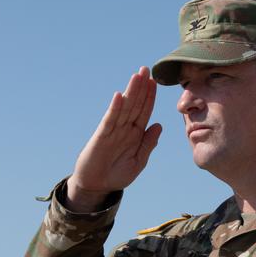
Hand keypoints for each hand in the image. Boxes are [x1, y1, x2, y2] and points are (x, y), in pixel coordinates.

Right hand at [68, 66, 161, 211]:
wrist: (97, 187)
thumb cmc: (117, 175)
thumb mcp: (138, 162)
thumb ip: (148, 145)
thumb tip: (159, 125)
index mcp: (135, 134)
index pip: (144, 111)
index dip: (150, 97)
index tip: (156, 81)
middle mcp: (124, 129)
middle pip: (135, 105)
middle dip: (141, 88)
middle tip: (147, 69)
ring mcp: (113, 131)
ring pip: (124, 108)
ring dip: (131, 92)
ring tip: (137, 76)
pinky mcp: (101, 137)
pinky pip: (110, 120)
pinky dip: (115, 108)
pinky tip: (120, 96)